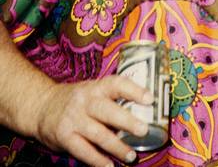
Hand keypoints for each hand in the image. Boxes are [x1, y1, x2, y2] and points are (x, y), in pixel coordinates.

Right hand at [33, 75, 153, 166]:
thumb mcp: (93, 90)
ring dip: (116, 147)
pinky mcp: (64, 137)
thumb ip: (113, 99)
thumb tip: (145, 111)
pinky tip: (109, 166)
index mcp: (96, 87)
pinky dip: (97, 160)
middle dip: (126, 121)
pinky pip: (83, 150)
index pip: (116, 84)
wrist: (41, 106)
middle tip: (143, 130)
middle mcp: (85, 102)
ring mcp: (73, 119)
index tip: (150, 99)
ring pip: (97, 134)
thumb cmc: (77, 100)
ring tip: (131, 155)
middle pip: (107, 110)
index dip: (134, 90)